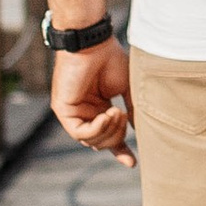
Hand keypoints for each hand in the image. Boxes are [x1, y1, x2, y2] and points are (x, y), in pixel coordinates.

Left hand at [50, 39, 136, 165]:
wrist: (94, 43)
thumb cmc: (111, 59)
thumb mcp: (128, 89)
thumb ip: (134, 111)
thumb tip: (142, 132)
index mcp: (99, 107)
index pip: (108, 137)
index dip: (120, 151)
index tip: (132, 162)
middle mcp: (85, 112)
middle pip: (101, 143)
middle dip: (117, 137)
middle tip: (125, 116)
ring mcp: (73, 112)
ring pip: (90, 141)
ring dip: (109, 131)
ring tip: (118, 112)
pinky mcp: (62, 110)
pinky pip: (80, 133)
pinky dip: (97, 128)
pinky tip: (107, 114)